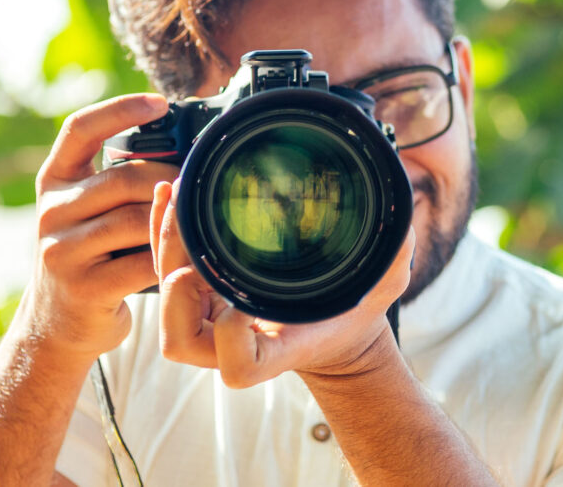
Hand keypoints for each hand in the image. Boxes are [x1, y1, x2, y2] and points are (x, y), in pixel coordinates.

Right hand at [18, 94, 178, 361]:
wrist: (57, 324)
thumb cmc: (92, 256)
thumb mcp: (90, 211)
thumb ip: (120, 180)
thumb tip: (185, 147)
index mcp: (54, 181)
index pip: (80, 129)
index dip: (120, 110)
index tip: (161, 103)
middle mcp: (52, 211)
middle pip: (123, 178)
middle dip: (171, 179)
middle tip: (202, 185)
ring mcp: (62, 250)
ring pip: (136, 219)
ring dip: (176, 220)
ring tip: (204, 220)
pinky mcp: (84, 287)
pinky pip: (142, 262)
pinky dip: (173, 257)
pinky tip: (192, 257)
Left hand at [150, 180, 414, 387]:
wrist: (333, 325)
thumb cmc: (355, 310)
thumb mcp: (383, 286)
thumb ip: (392, 262)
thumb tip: (400, 227)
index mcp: (277, 353)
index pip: (238, 367)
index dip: (231, 339)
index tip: (243, 306)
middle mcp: (234, 344)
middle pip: (181, 332)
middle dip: (178, 284)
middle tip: (192, 238)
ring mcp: (211, 320)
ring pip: (164, 298)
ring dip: (164, 252)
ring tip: (178, 202)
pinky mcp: (202, 293)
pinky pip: (165, 271)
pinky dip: (162, 235)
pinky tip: (170, 196)